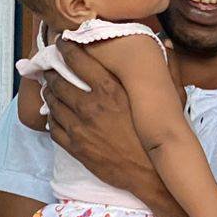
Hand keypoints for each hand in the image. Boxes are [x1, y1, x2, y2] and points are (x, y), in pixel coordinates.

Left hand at [41, 42, 155, 198]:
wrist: (151, 175)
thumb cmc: (159, 136)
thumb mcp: (169, 98)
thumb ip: (167, 68)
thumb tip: (165, 42)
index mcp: (111, 89)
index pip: (79, 61)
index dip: (66, 48)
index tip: (62, 42)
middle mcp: (91, 105)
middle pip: (59, 81)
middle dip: (52, 71)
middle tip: (50, 66)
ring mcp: (79, 127)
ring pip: (52, 103)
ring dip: (48, 93)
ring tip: (49, 88)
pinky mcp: (75, 147)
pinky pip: (53, 127)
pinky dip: (50, 117)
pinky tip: (54, 113)